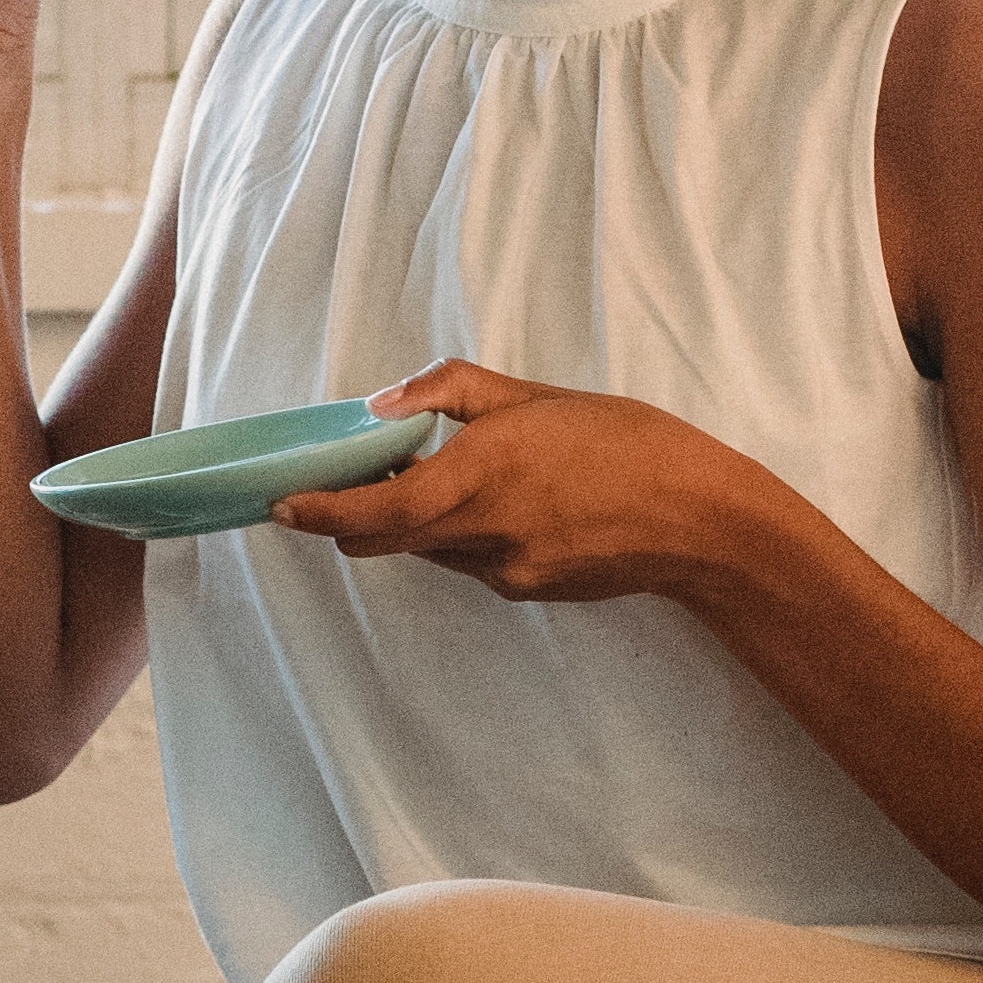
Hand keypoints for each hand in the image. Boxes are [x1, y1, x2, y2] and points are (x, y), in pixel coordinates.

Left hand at [268, 359, 779, 606]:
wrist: (701, 521)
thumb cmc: (626, 442)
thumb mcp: (536, 395)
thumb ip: (450, 393)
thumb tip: (380, 405)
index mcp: (484, 471)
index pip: (375, 511)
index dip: (319, 512)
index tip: (282, 501)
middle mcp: (485, 530)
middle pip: (382, 539)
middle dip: (355, 512)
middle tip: (355, 472)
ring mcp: (504, 570)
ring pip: (424, 549)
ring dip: (412, 518)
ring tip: (443, 472)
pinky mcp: (524, 590)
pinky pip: (465, 561)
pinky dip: (458, 532)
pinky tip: (505, 501)